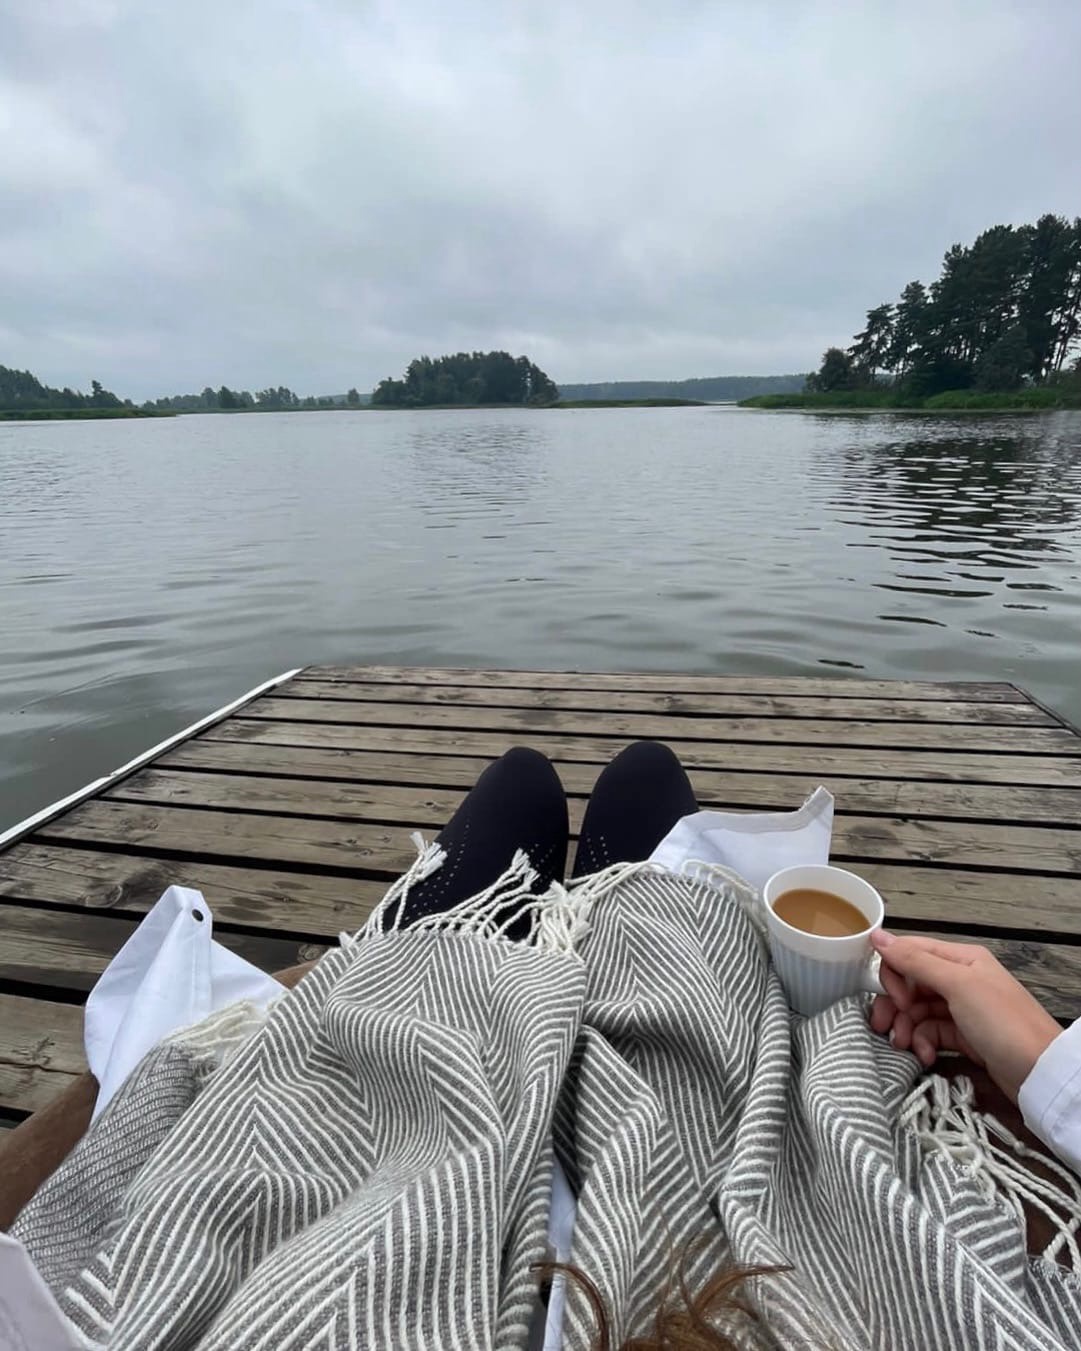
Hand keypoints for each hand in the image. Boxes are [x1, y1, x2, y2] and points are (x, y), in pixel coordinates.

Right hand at [869, 930, 1060, 1102]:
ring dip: (906, 1028)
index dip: (893, 973)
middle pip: (910, 985)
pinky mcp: (964, 1036)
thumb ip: (915, 960)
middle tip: (884, 1027)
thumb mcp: (957, 985)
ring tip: (904, 1047)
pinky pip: (931, 1033)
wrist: (1039, 1072)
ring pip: (918, 1011)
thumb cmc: (1003, 1022)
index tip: (892, 998)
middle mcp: (960, 979)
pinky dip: (923, 1043)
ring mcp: (962, 1009)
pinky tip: (925, 1056)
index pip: (910, 953)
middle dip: (894, 1006)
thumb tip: (877, 935)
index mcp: (960, 958)